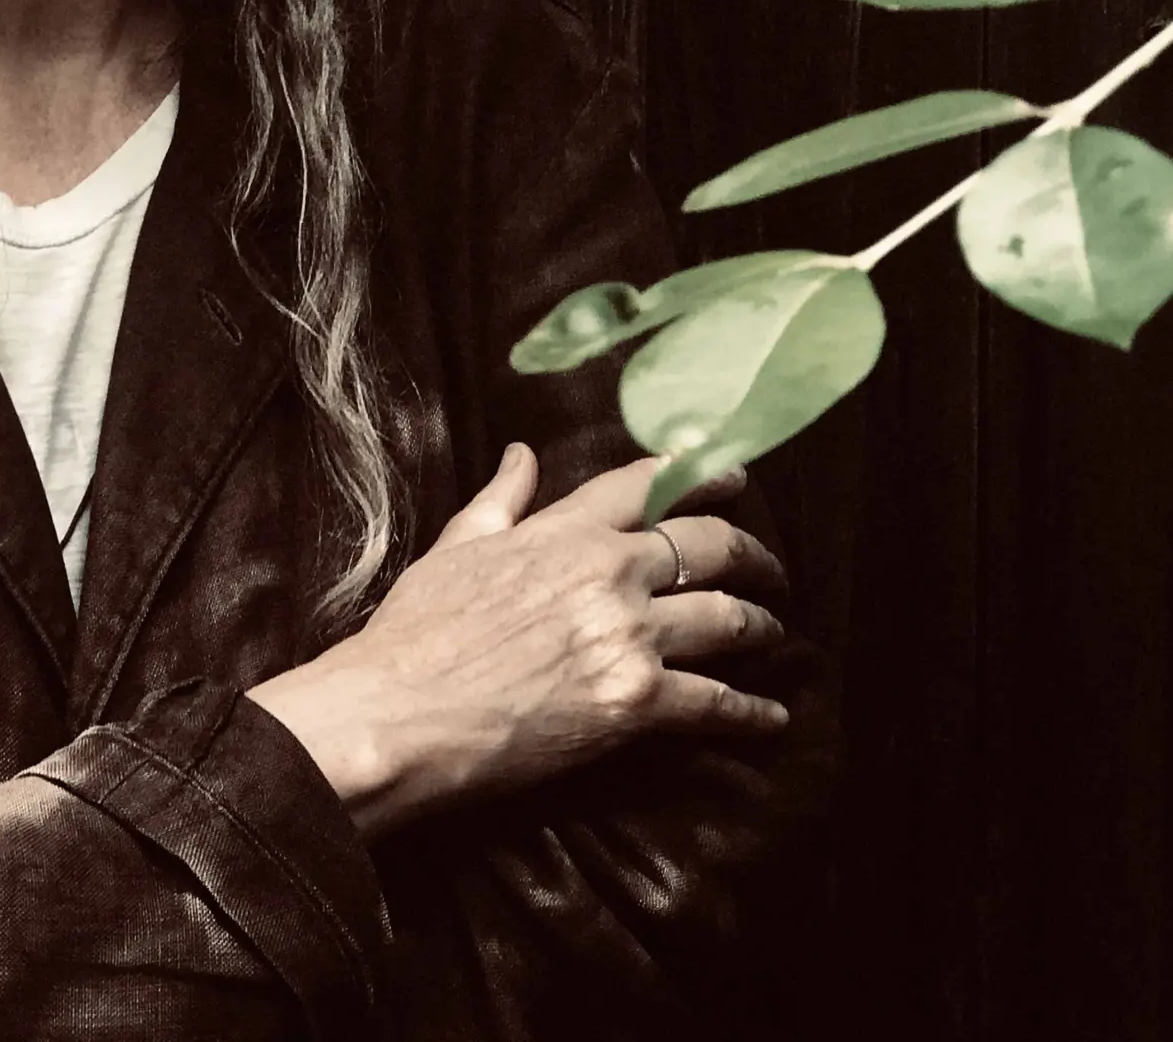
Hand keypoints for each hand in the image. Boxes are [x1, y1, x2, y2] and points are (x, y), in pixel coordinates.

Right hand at [247, 444, 790, 837]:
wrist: (400, 712)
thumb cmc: (415, 632)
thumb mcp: (456, 549)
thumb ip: (501, 501)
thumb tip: (521, 454)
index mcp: (565, 531)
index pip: (648, 486)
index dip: (699, 474)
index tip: (732, 473)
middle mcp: (609, 573)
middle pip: (709, 547)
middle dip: (751, 554)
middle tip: (768, 567)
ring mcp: (628, 636)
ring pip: (727, 619)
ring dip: (759, 626)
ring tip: (772, 632)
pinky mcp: (636, 702)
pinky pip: (716, 703)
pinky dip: (750, 713)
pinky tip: (771, 718)